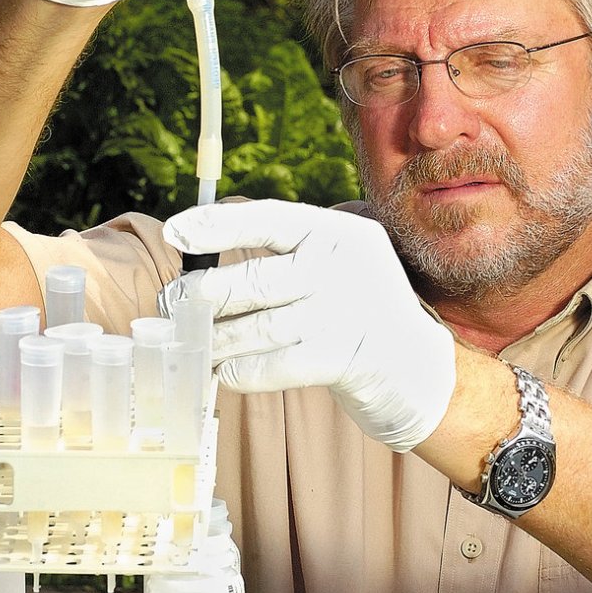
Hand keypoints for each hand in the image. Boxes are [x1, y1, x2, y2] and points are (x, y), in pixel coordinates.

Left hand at [162, 200, 456, 452]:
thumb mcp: (338, 264)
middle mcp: (341, 266)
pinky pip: (269, 366)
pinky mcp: (341, 360)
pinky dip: (238, 372)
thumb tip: (205, 263)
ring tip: (189, 343)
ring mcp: (343, 314)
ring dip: (212, 340)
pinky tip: (223, 372)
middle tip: (172, 306)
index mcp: (337, 232)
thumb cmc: (360, 309)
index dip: (215, 225)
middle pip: (251, 280)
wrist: (419, 368)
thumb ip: (287, 256)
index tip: (174, 233)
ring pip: (253, 328)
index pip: (267, 220)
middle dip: (201, 296)